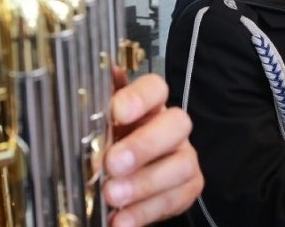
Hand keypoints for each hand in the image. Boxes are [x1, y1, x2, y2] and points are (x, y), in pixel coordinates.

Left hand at [104, 71, 202, 226]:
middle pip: (176, 124)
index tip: (115, 113)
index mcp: (150, 103)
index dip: (139, 98)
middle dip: (144, 145)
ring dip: (144, 183)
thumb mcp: (99, 123)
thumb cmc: (111, 142)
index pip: (156, 88)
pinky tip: (120, 220)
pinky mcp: (188, 187)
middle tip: (112, 164)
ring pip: (180, 165)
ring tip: (112, 195)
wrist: (128, 176)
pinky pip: (174, 200)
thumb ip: (97, 102)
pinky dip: (145, 212)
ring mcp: (185, 156)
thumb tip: (95, 73)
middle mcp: (172, 126)